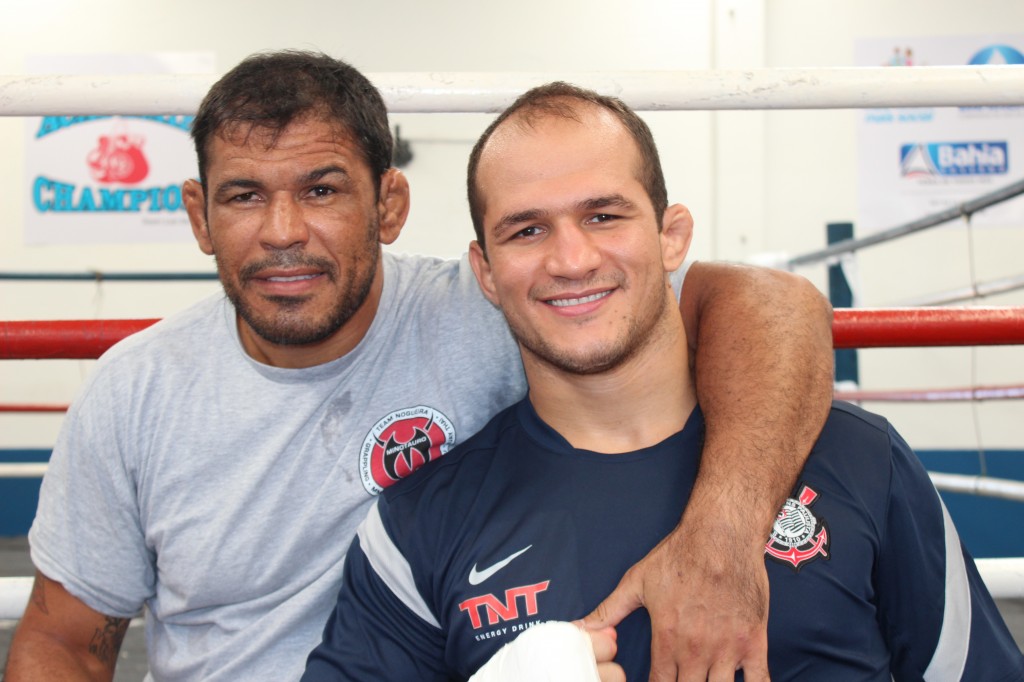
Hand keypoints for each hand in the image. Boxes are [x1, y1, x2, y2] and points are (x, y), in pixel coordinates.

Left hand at [583, 515, 770, 681]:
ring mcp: (728, 648)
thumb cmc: (679, 555)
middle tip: (682, 681)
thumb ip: (608, 611)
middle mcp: (696, 649)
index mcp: (667, 638)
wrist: (722, 534)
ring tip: (704, 681)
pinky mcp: (754, 642)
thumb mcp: (637, 582)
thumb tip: (578, 629)